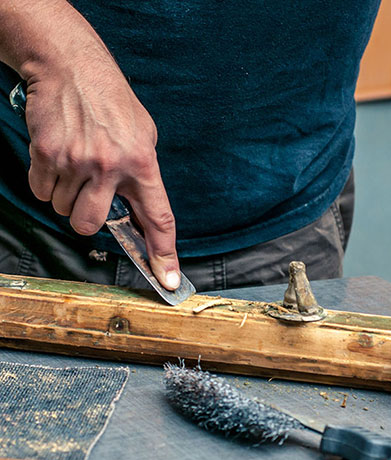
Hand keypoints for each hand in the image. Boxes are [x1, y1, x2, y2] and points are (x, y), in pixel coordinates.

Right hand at [0, 0, 179, 289]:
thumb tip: (137, 213)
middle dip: (86, 220)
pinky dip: (47, 183)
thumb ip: (142, 176)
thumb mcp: (145, 135)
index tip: (169, 281)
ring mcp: (76, 162)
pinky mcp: (47, 155)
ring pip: (62, 210)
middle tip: (89, 196)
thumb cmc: (113, 103)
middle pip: (90, 226)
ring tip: (76, 165)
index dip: (165, 254)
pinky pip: (41, 192)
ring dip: (67, 196)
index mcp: (142, 164)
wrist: (73, 66)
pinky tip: (58, 159)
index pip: (159, 219)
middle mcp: (110, 167)